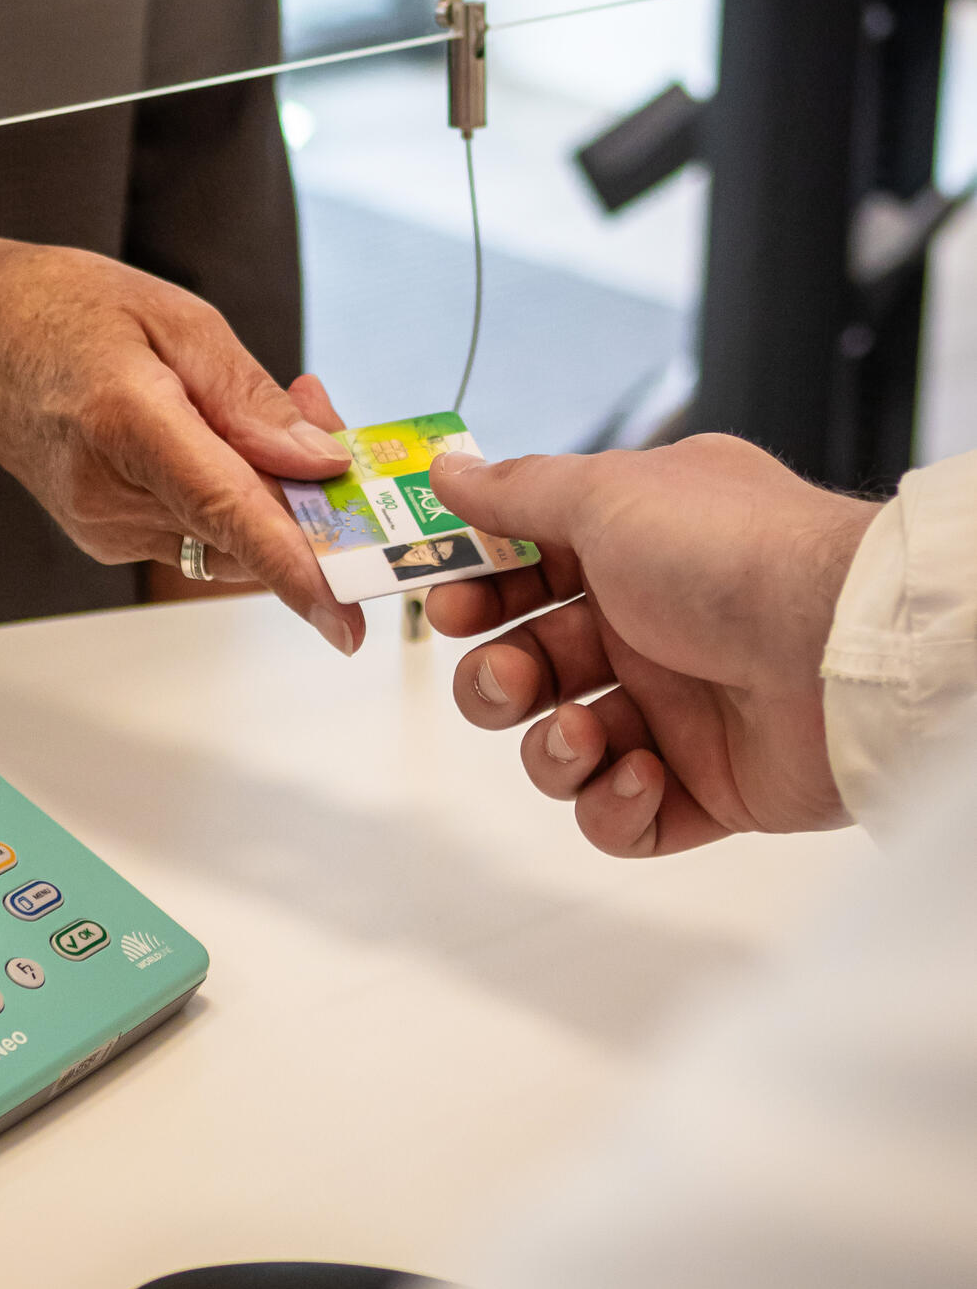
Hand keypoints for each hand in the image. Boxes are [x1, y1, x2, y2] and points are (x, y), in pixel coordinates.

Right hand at [0, 233, 364, 654]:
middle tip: (339, 432)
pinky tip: (231, 447)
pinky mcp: (107, 539)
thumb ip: (251, 396)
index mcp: (126, 419)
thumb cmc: (61, 310)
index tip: (344, 616)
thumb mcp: (175, 318)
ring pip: (226, 540)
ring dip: (273, 499)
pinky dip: (234, 504)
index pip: (225, 509)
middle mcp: (109, 492)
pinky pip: (197, 534)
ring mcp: (104, 526)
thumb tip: (320, 459)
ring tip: (278, 421)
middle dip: (309, 501)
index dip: (292, 566)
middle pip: (241, 531)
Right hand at [425, 435, 879, 855]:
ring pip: (562, 748)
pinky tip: (638, 770)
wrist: (841, 649)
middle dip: (498, 681)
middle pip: (530, 668)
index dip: (477, 596)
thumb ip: (518, 492)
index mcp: (632, 551)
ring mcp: (678, 711)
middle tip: (511, 678)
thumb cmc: (735, 555)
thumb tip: (449, 470)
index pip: (526, 577)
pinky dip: (612, 805)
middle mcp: (651, 628)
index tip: (449, 605)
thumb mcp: (607, 495)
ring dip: (550, 748)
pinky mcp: (705, 786)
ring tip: (582, 731)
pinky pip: (620, 818)